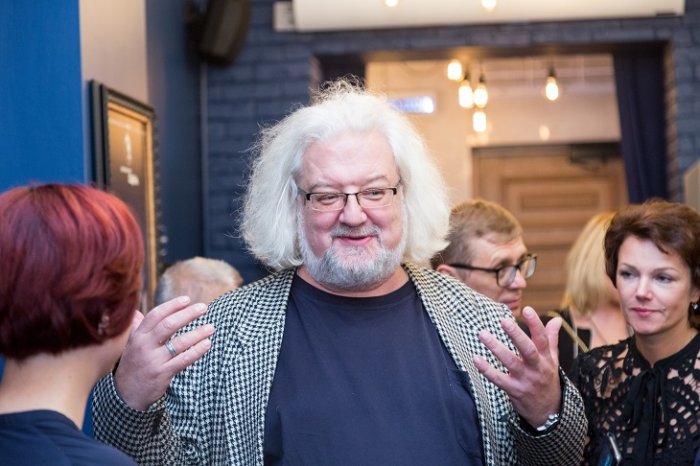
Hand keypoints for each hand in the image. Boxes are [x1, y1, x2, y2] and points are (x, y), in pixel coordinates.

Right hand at [114, 296, 214, 410]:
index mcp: (138, 336)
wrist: (126, 395)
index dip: (172, 305)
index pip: (156, 315)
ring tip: (211, 327)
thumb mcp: (131, 346)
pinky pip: (183, 360)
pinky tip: (207, 344)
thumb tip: (137, 311)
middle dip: (188, 314)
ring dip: (198, 333)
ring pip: (179, 343)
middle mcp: (144, 346)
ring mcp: (153, 360)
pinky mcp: (162, 374)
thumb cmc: (133, 365)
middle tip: (204, 308)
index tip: (187, 299)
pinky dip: (197, 351)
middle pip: (168, 325)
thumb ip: (137, 328)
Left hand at [473, 306, 561, 427]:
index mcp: (546, 358)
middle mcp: (537, 368)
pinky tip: (475, 358)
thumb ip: (552, 338)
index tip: (527, 309)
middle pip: (528, 350)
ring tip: (483, 334)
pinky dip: (486, 369)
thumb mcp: (552, 359)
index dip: (536, 324)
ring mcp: (525, 380)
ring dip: (496, 348)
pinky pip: (498, 379)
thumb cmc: (546, 379)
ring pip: (511, 363)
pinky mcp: (514, 390)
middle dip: (516, 335)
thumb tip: (557, 319)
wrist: (549, 412)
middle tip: (504, 321)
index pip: (542, 338)